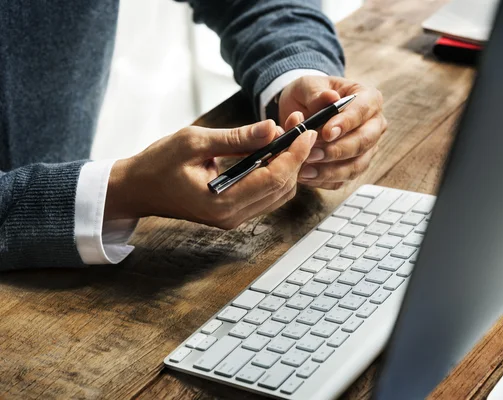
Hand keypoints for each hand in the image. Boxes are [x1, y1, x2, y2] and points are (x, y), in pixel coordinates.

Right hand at [105, 120, 316, 228]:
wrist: (138, 189)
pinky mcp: (233, 213)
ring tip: (286, 136)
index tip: (305, 131)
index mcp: (222, 202)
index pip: (274, 178)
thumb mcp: (195, 142)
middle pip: (282, 188)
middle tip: (297, 127)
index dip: (295, 154)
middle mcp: (232, 216)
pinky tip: (272, 152)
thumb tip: (271, 128)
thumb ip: (236, 138)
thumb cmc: (158, 164)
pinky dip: (275, 173)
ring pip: (279, 194)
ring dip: (287, 165)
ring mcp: (234, 218)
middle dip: (295, 157)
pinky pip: (266, 195)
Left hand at [278, 75, 386, 189]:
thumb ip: (317, 93)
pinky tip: (306, 176)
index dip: (346, 124)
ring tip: (305, 169)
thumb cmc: (310, 93)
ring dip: (330, 170)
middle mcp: (374, 126)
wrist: (303, 109)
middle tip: (312, 153)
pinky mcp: (353, 167)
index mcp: (369, 99)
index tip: (326, 133)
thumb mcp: (309, 85)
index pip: (363, 112)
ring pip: (356, 166)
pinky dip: (324, 180)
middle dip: (337, 150)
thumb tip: (331, 98)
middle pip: (363, 143)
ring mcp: (366, 150)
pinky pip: (343, 180)